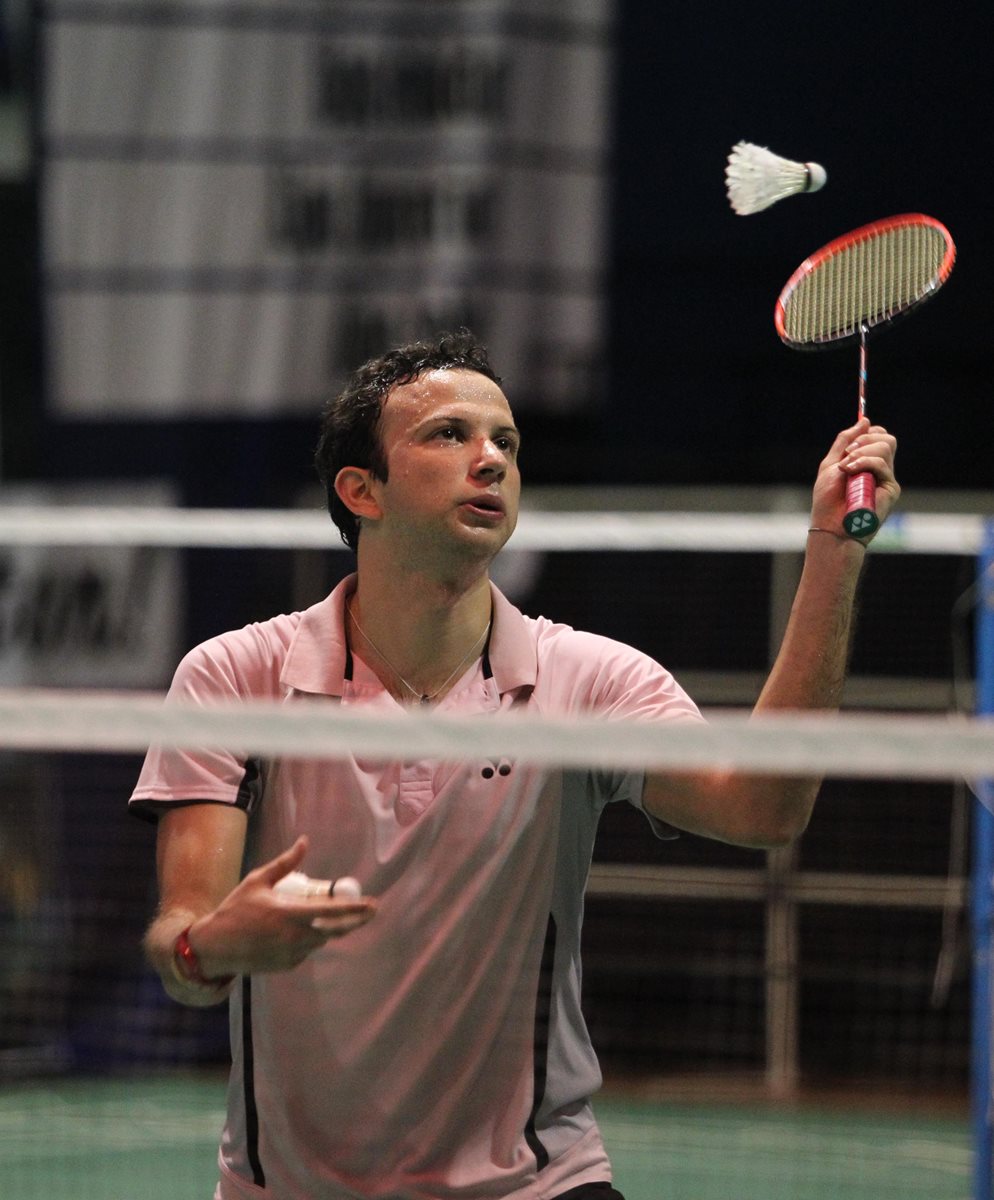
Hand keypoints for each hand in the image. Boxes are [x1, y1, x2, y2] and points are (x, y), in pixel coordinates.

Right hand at [188, 836, 376, 976]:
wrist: (215, 946)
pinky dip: (307, 940)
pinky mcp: (287, 965)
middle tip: (369, 912)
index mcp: (290, 914)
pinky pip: (306, 950)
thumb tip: (304, 842)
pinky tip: (293, 932)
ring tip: (324, 917)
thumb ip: (285, 863)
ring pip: (321, 940)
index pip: (331, 912)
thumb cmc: (235, 909)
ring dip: (328, 929)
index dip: (355, 909)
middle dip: (354, 921)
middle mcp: (295, 937)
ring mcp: (292, 954)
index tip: (373, 904)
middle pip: (335, 931)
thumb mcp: (258, 880)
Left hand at [810, 418, 899, 541]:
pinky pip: (881, 463)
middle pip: (886, 439)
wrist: (830, 525)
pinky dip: (864, 462)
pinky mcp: (891, 488)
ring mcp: (886, 478)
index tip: (850, 443)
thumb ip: (845, 441)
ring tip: (846, 468)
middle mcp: (879, 470)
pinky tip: (850, 472)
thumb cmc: (828, 500)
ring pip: (885, 446)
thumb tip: (864, 420)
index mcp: (866, 463)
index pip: (878, 437)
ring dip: (861, 452)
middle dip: (864, 439)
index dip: (867, 433)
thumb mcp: (831, 464)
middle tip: (847, 454)